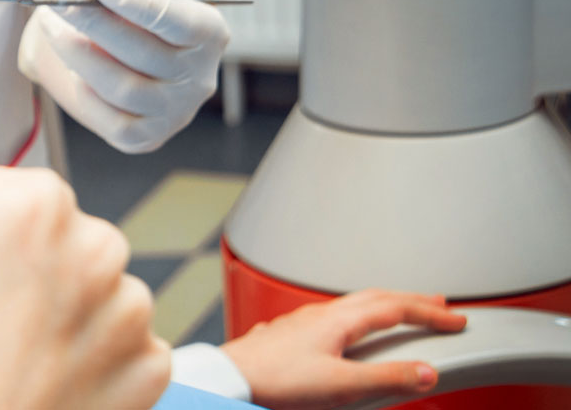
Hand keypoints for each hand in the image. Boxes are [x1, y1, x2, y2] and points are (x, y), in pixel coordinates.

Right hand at [0, 41, 170, 409]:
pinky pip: (119, 343)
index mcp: (33, 208)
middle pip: (45, 237)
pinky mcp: (150, 372)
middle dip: (5, 270)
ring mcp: (131, 316)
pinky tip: (37, 384)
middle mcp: (100, 251)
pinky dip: (85, 360)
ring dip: (47, 313)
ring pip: (81, 287)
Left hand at [17, 0, 230, 152]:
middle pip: (146, 54)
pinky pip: (108, 117)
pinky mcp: (143, 136)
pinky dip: (83, 91)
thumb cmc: (116, 6)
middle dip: (96, 24)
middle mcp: (198, 76)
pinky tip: (72, 67)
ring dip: (78, 54)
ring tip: (50, 24)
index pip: (180, 20)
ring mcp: (173, 111)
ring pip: (123, 87)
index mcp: (208, 32)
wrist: (92, 43)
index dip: (139, 2)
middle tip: (57, 0)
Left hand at [223, 290, 467, 408]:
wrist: (227, 380)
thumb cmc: (274, 381)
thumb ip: (386, 378)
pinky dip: (353, 318)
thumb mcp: (341, 385)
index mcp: (339, 320)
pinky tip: (344, 331)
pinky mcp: (286, 335)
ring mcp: (301, 322)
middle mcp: (320, 314)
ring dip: (381, 306)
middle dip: (410, 299)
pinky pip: (330, 317)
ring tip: (397, 314)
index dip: (430, 313)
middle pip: (375, 298)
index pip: (396, 308)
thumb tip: (427, 373)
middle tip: (437, 304)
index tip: (457, 319)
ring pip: (350, 305)